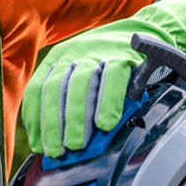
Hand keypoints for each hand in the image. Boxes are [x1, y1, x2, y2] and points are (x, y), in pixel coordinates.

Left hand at [22, 0, 185, 156]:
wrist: (147, 33)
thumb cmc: (111, 63)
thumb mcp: (84, 75)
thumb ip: (71, 101)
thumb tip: (61, 140)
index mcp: (59, 58)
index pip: (39, 89)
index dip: (37, 119)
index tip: (39, 146)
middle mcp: (74, 52)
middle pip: (56, 89)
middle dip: (54, 124)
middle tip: (58, 151)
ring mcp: (98, 52)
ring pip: (80, 85)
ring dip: (76, 118)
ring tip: (77, 144)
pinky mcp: (123, 56)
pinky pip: (112, 81)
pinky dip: (108, 104)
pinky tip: (106, 124)